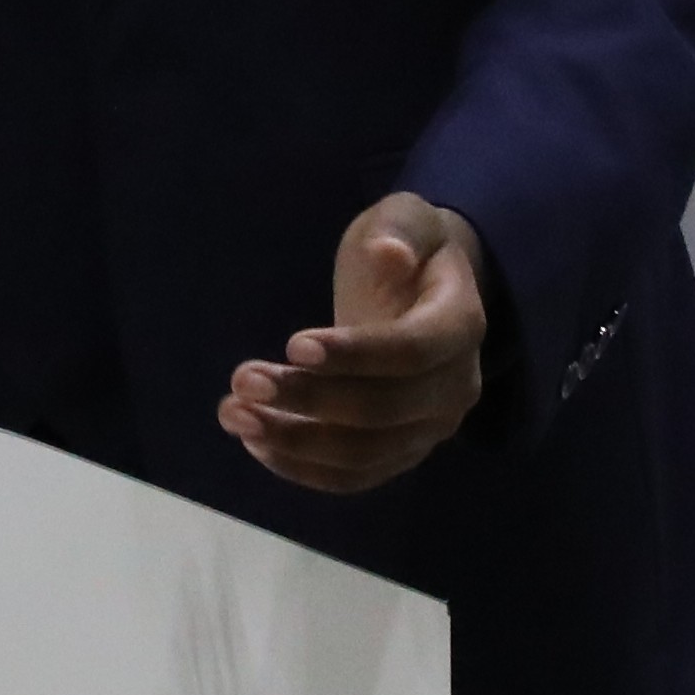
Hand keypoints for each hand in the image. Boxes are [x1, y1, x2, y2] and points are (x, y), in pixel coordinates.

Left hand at [220, 192, 487, 493]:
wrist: (422, 290)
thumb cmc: (404, 246)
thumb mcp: (403, 217)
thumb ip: (399, 230)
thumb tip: (390, 254)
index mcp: (461, 325)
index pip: (412, 352)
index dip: (354, 354)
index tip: (291, 344)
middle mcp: (456, 388)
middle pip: (382, 411)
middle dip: (307, 399)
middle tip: (242, 377)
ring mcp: (430, 428)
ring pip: (364, 453)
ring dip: (293, 441)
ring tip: (233, 414)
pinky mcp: (401, 452)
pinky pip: (355, 477)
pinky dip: (303, 468)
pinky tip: (255, 444)